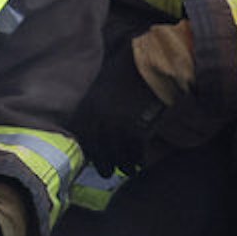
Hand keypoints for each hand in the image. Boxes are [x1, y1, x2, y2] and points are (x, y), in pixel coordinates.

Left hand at [71, 39, 166, 176]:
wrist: (153, 63)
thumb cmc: (129, 69)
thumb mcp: (103, 82)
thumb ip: (94, 101)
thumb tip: (89, 120)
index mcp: (89, 106)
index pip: (83, 137)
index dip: (88, 150)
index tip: (91, 158)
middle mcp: (101, 119)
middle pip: (98, 150)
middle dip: (102, 163)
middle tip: (106, 172)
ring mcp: (120, 126)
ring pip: (117, 155)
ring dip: (122, 165)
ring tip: (127, 170)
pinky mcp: (139, 130)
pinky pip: (136, 153)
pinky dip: (137, 160)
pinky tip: (139, 164)